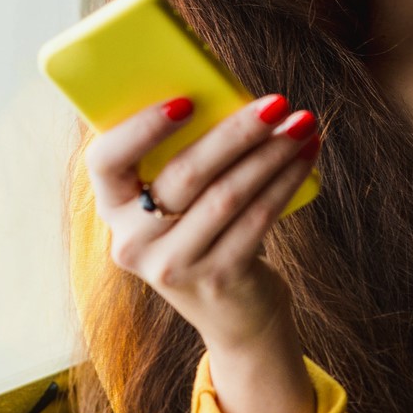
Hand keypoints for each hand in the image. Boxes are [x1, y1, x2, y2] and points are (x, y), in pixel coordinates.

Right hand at [86, 93, 320, 412]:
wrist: (233, 315)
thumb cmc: (205, 232)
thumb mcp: (178, 203)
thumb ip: (182, 157)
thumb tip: (230, 96)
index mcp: (113, 209)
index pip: (106, 160)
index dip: (141, 127)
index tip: (186, 100)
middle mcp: (133, 242)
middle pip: (184, 174)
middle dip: (237, 131)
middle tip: (276, 102)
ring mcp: (174, 266)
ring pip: (228, 194)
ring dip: (271, 153)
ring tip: (302, 125)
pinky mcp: (218, 278)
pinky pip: (257, 218)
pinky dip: (286, 181)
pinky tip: (306, 156)